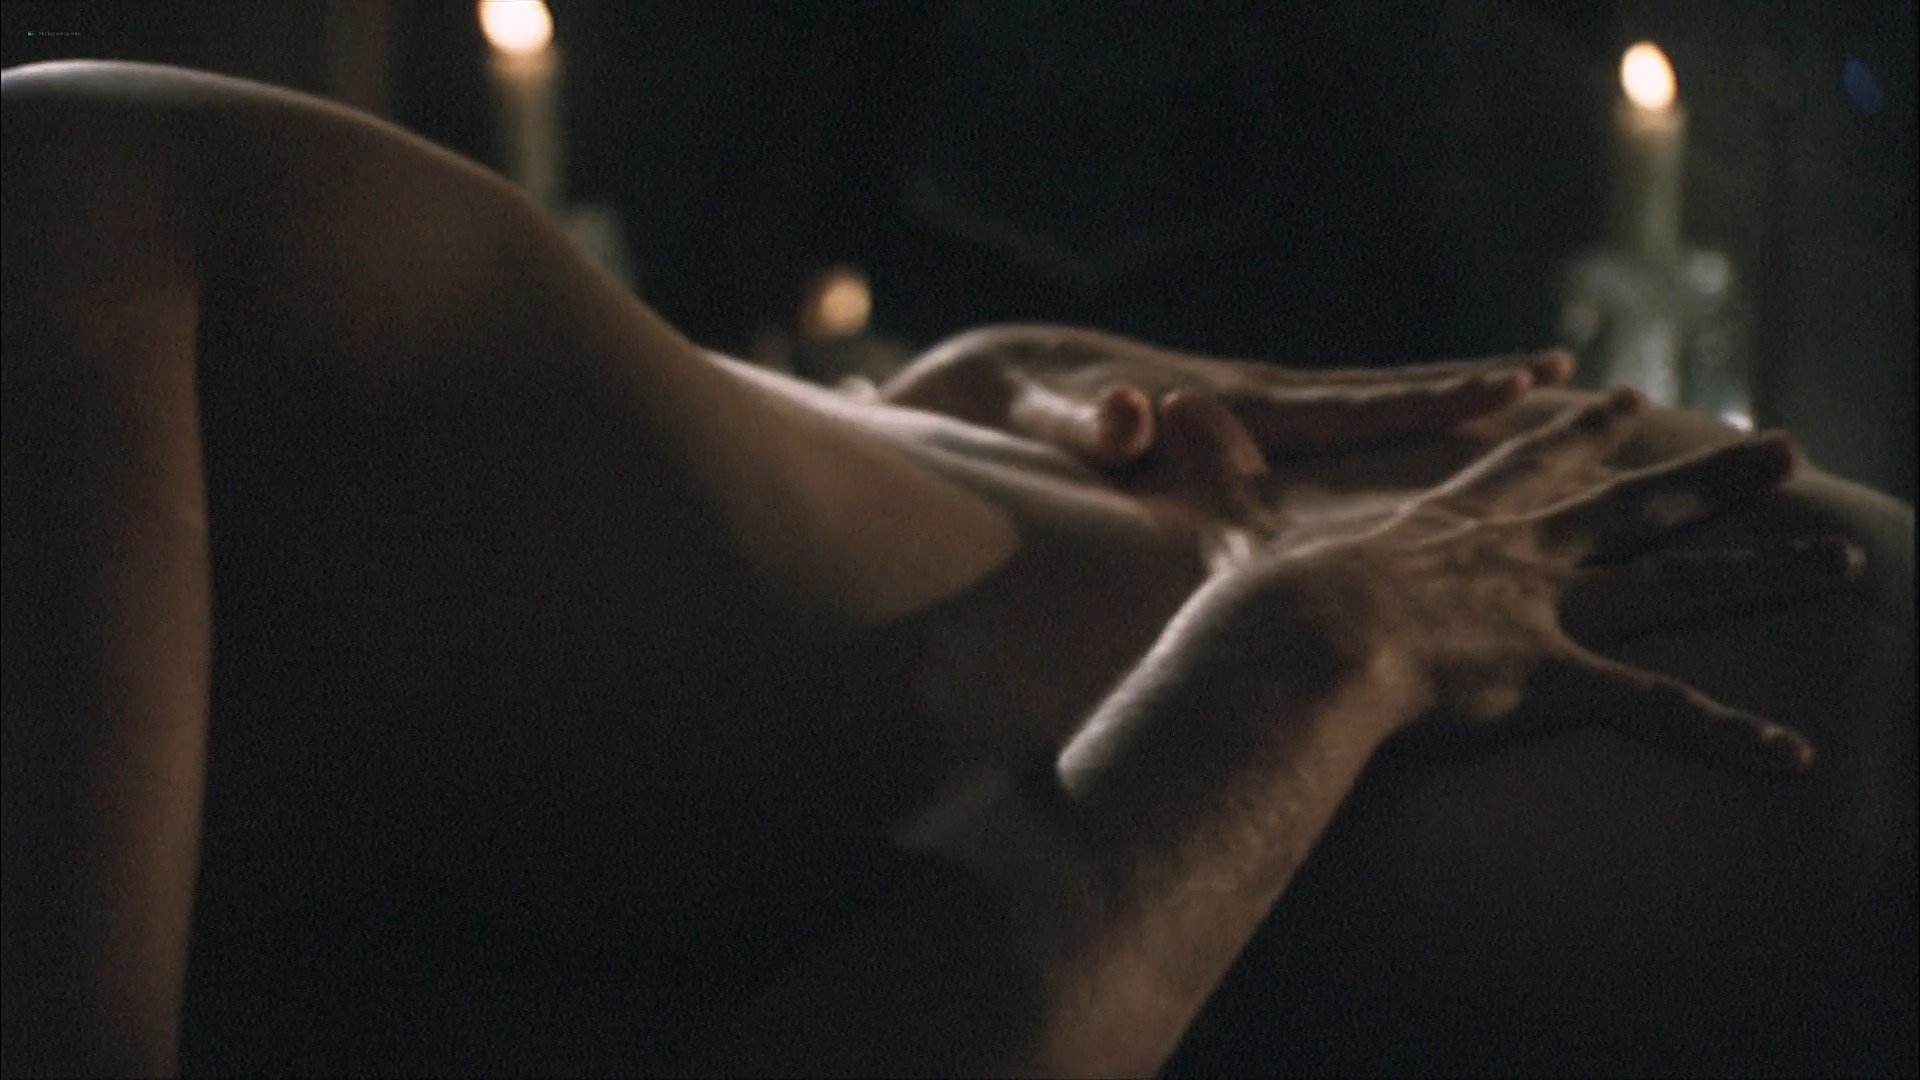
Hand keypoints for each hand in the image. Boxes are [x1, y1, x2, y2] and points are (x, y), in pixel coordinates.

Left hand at [881, 324, 1571, 467]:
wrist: (999, 375)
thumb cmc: (1018, 408)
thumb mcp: (1041, 420)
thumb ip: (1084, 426)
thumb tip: (1136, 415)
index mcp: (1228, 406)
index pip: (1349, 407)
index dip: (1431, 403)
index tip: (1511, 388)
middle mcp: (1254, 399)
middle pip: (1381, 398)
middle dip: (1471, 392)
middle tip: (1570, 378)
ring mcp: (1251, 409)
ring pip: (1367, 408)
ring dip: (1444, 405)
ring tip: (1534, 393)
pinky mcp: (1239, 423)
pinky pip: (1334, 428)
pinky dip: (1393, 425)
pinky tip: (1435, 435)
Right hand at [1217, 388, 1817, 773]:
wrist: (1295, 639)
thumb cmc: (1268, 594)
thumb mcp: (1245, 520)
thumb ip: (1222, 471)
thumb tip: (1163, 406)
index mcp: (1454, 524)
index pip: (1527, 466)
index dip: (1576, 435)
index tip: (1620, 397)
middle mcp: (1519, 556)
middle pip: (1633, 507)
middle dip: (1711, 478)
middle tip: (1783, 447)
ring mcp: (1545, 612)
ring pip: (1675, 587)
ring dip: (1763, 576)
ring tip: (1848, 562)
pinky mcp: (1555, 677)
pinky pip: (1656, 714)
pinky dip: (1726, 736)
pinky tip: (1795, 755)